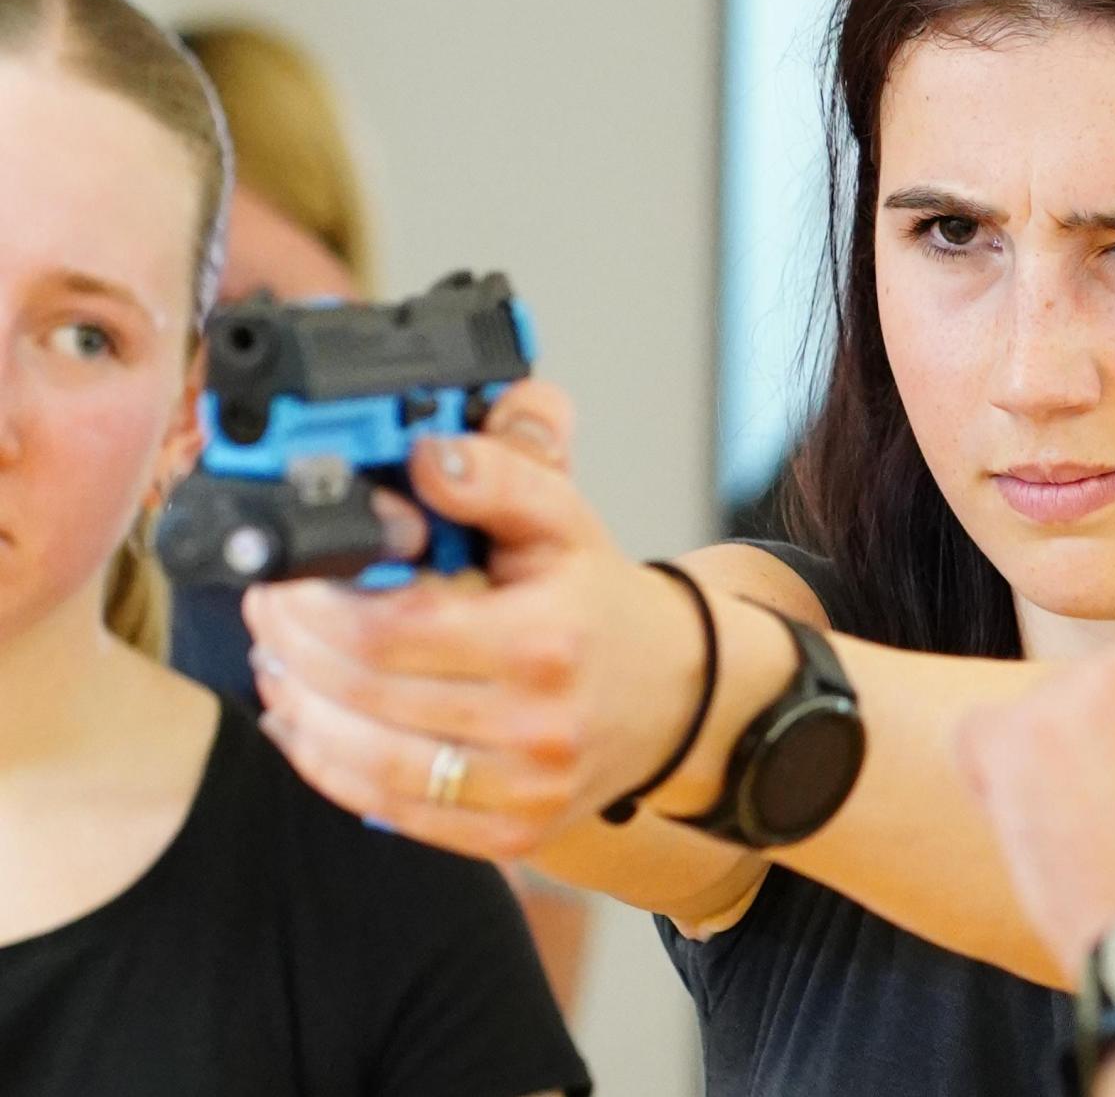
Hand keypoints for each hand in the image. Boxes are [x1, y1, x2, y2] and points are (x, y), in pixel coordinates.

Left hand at [243, 380, 708, 859]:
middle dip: (291, 650)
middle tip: (267, 612)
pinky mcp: (510, 834)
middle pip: (364, 696)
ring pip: (365, 763)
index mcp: (545, 640)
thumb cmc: (598, 602)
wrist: (671, 691)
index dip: (314, 608)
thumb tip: (427, 456)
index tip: (282, 579)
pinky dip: (330, 769)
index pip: (389, 632)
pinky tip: (308, 725)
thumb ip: (497, 476)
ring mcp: (525, 790)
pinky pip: (390, 812)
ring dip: (299, 712)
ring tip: (277, 664)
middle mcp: (537, 725)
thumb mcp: (563, 519)